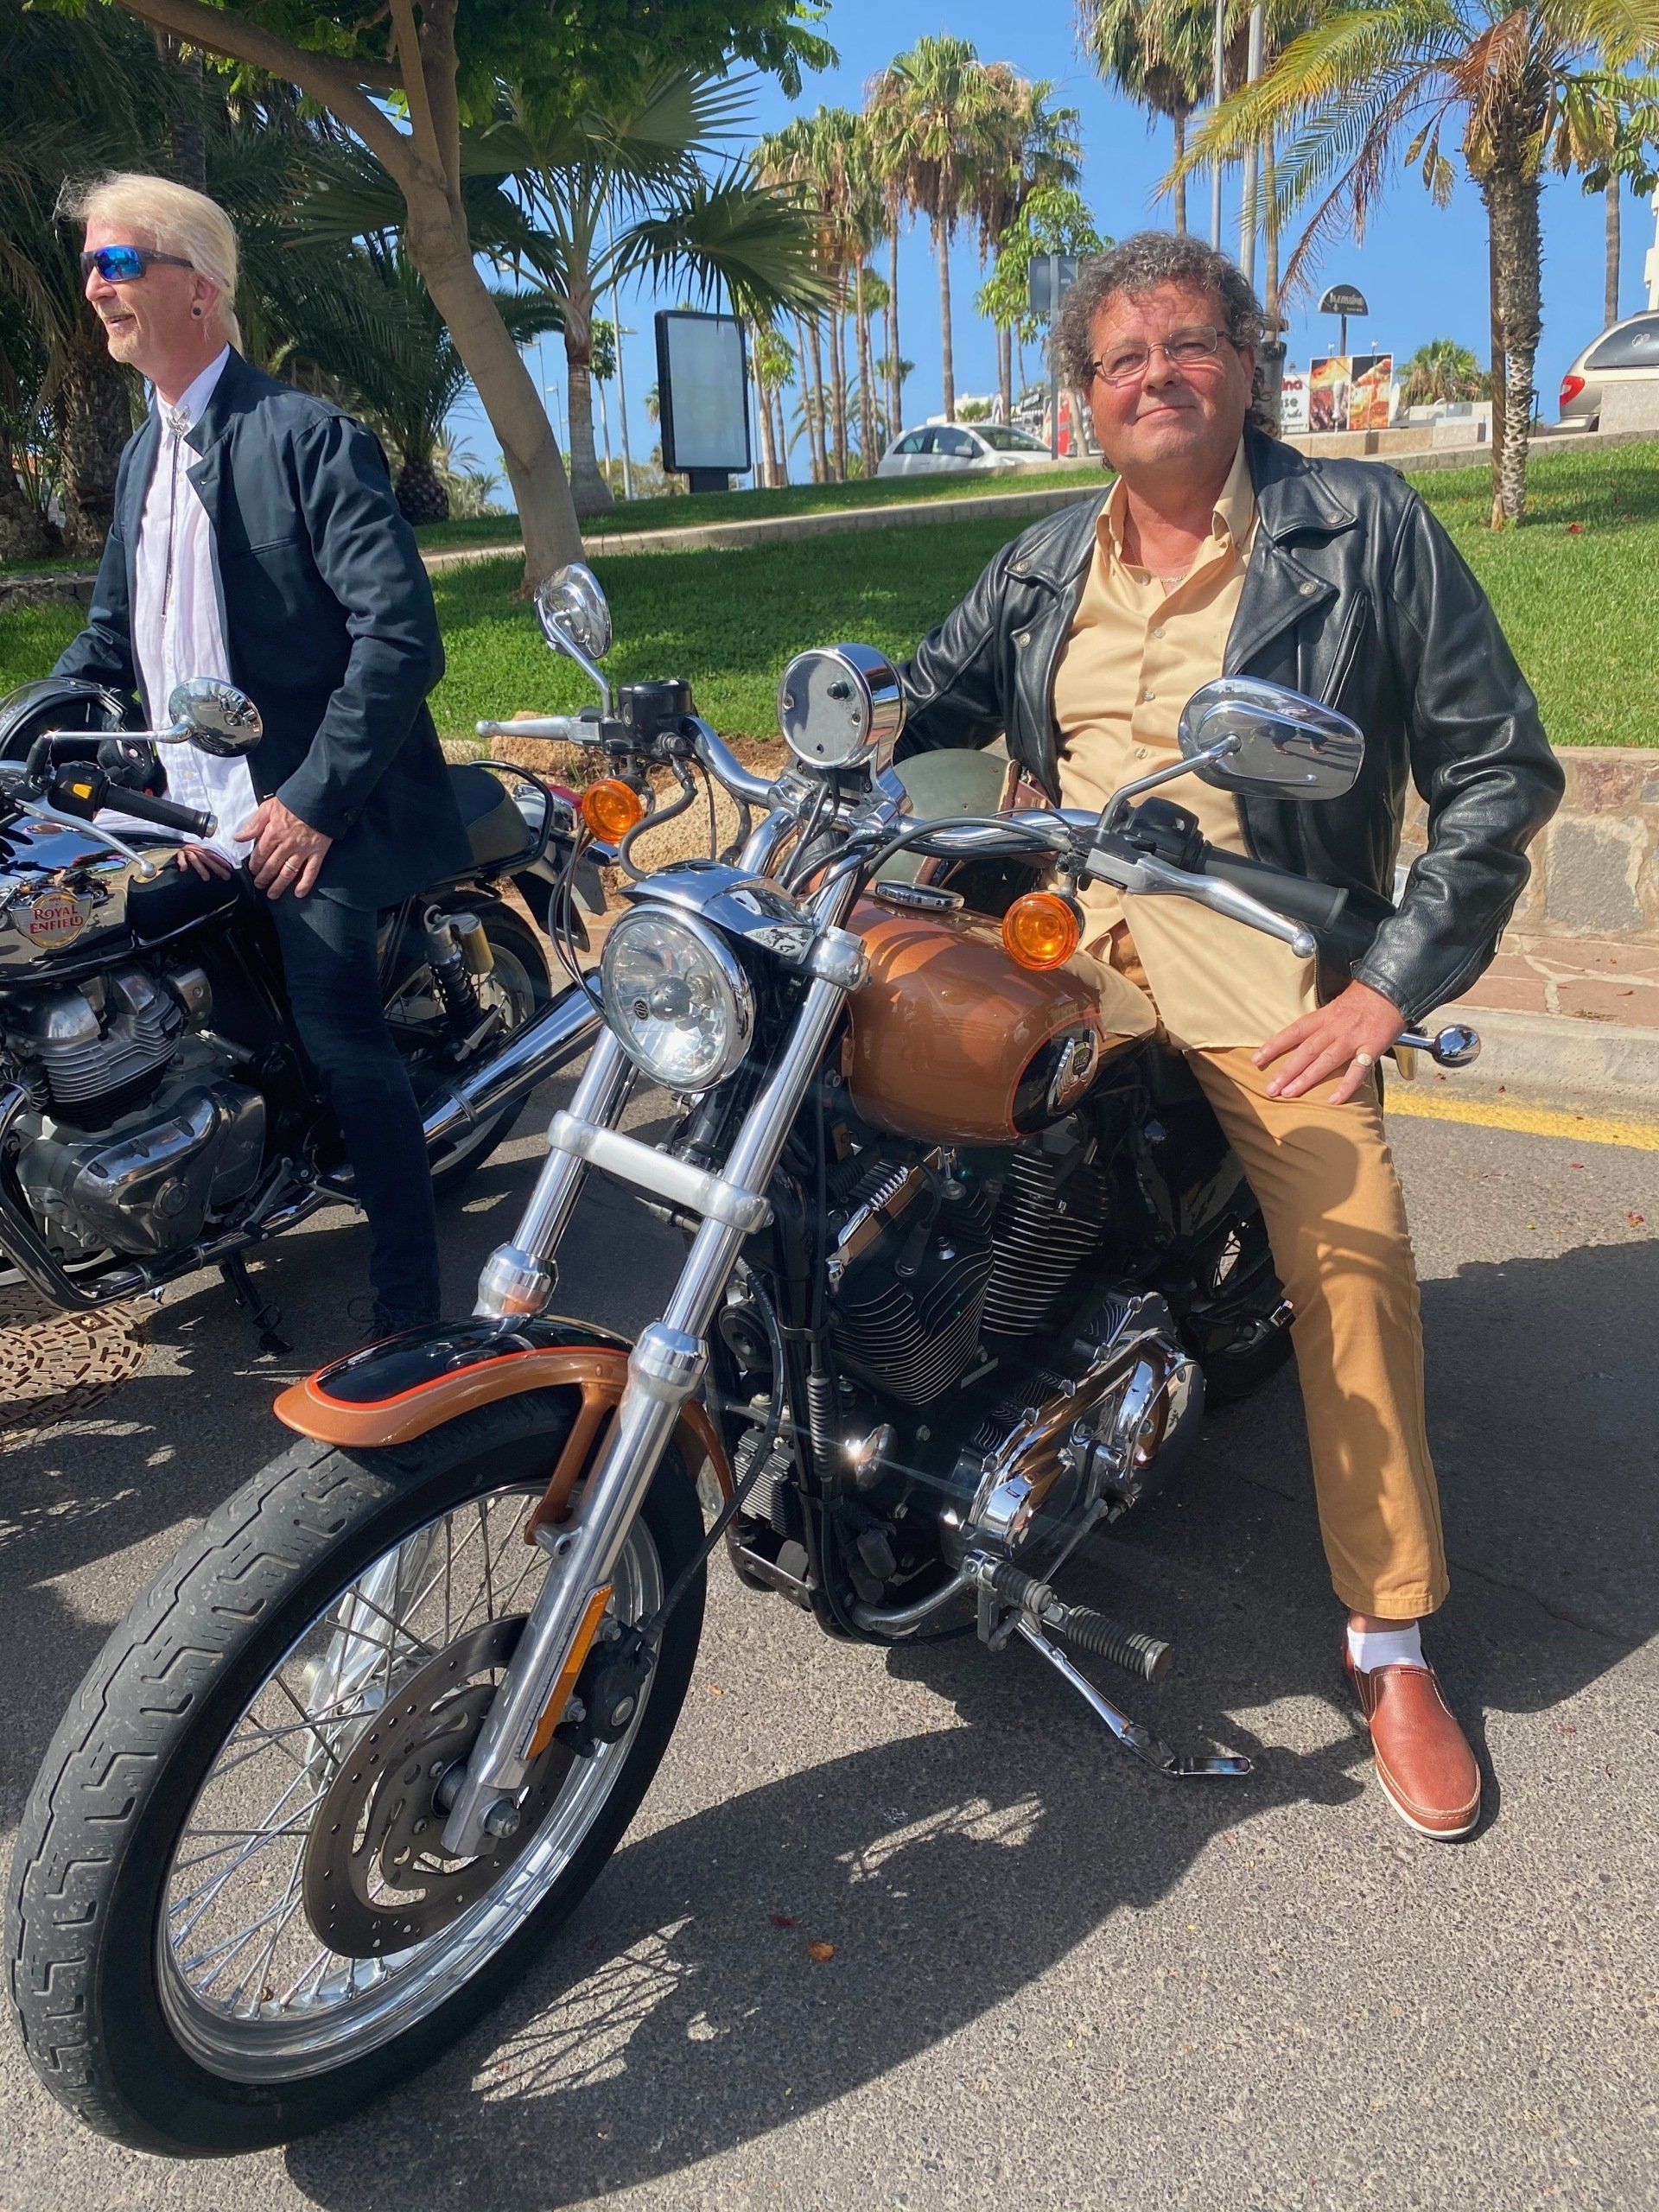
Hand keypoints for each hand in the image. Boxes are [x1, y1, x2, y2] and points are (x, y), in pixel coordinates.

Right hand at [176, 844, 231, 880]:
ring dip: (201, 869)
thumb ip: (209, 858)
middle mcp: (197, 850)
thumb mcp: (200, 852)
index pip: (215, 855)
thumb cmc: (190, 849)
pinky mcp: (179, 853)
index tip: (230, 869)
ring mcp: (188, 851)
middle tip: (225, 876)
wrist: (176, 843)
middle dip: (217, 867)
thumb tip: (222, 867)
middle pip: (208, 859)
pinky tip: (184, 868)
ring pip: (195, 859)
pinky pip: (180, 857)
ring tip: (206, 878)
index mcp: (204, 849)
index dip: (222, 861)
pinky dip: (182, 862)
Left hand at [235, 797, 331, 898]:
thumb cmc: (293, 801)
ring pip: (288, 873)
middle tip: (259, 885)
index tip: (252, 871)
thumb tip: (238, 837)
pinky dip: (305, 884)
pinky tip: (299, 893)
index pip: (260, 854)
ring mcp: (303, 851)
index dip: (254, 865)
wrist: (318, 798)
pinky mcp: (318, 853)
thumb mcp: (268, 808)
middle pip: (272, 867)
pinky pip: (311, 872)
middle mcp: (286, 845)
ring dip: (279, 886)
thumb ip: (253, 824)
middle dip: (263, 878)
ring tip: (272, 894)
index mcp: (273, 834)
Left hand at [1253, 979, 1405, 1104]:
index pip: (1293, 1031)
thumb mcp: (1337, 1005)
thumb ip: (1322, 1023)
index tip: (1257, 1059)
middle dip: (1286, 1071)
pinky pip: (1357, 1071)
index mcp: (1324, 1016)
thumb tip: (1302, 1039)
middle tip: (1270, 1089)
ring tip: (1289, 1094)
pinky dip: (1345, 1086)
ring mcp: (1352, 1038)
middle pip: (1305, 1051)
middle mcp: (1334, 1027)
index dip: (1274, 1045)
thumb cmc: (1365, 998)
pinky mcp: (1372, 1048)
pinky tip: (1333, 1100)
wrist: (1394, 988)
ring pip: (1325, 1061)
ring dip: (1306, 1079)